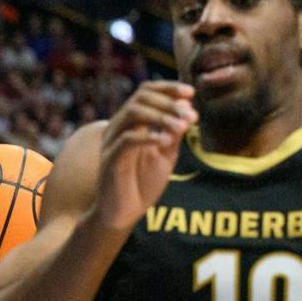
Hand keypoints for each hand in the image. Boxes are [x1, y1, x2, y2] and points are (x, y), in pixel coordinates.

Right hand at [93, 81, 197, 229]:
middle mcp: (118, 126)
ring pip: (133, 113)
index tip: (191, 93)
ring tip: (183, 126)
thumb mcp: (165, 154)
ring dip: (162, 116)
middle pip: (140, 97)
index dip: (168, 87)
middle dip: (169, 103)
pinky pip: (127, 139)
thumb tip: (188, 108)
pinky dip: (150, 137)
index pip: (145, 92)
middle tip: (191, 115)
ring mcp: (111, 141)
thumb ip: (174, 132)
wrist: (123, 213)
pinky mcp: (109, 159)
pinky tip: (168, 142)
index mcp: (131, 122)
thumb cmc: (142, 183)